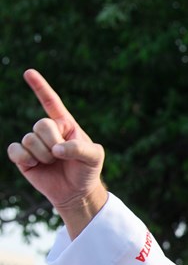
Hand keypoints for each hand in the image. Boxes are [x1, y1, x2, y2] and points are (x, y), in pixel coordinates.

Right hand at [7, 69, 106, 231]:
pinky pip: (15, 150)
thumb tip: (56, 149)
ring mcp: (34, 142)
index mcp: (66, 124)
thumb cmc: (87, 171)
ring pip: (30, 140)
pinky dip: (26, 159)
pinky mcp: (23, 157)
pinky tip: (35, 165)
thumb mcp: (95, 157)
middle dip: (53, 143)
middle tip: (62, 156)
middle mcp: (48, 130)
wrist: (76, 192)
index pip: (51, 102)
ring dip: (44, 155)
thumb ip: (79, 149)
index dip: (40, 87)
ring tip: (53, 163)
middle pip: (41, 125)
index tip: (28, 72)